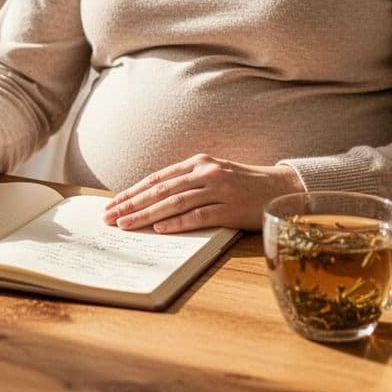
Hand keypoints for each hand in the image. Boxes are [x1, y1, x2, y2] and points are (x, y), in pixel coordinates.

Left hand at [102, 154, 303, 232]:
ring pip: (174, 203)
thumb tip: (153, 198)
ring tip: (126, 225)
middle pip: (161, 190)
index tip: (113, 204)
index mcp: (199, 162)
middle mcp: (206, 172)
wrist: (281, 187)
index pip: (157, 178)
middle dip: (131, 204)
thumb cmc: (244, 184)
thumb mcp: (214, 174)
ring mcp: (219, 190)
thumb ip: (188, 182)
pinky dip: (177, 222)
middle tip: (110, 217)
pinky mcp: (231, 208)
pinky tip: (159, 229)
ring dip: (146, 214)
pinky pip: (198, 216)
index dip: (133, 191)